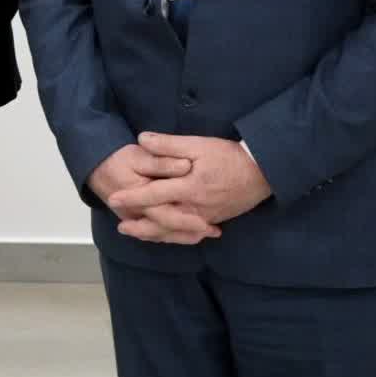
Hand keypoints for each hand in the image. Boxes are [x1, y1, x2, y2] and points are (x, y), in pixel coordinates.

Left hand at [107, 133, 271, 240]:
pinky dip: (175, 236)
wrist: (262, 172)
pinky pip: (189, 233)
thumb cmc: (228, 156)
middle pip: (162, 222)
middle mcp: (195, 207)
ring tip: (138, 234)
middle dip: (140, 226)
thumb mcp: (198, 144)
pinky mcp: (213, 220)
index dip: (132, 197)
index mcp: (188, 187)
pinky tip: (166, 235)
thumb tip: (141, 139)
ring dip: (155, 234)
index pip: (154, 195)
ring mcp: (205, 217)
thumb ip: (168, 144)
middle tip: (120, 227)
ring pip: (175, 231)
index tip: (113, 199)